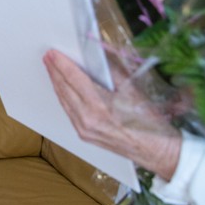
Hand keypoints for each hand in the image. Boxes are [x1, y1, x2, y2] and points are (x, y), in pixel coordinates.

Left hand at [43, 49, 180, 179]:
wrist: (156, 151)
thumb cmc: (149, 122)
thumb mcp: (133, 91)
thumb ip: (112, 72)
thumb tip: (99, 56)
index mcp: (100, 107)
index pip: (74, 79)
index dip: (62, 64)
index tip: (53, 53)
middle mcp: (87, 119)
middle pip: (64, 89)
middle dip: (54, 71)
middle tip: (48, 57)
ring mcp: (83, 129)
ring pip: (63, 101)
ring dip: (56, 83)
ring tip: (51, 68)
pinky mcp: (83, 135)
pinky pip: (68, 111)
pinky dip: (63, 97)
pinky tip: (61, 88)